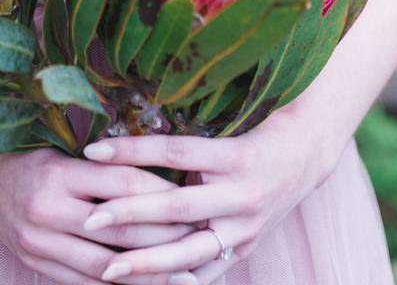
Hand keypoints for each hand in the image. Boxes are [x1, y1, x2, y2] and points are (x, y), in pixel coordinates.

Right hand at [0, 148, 197, 284]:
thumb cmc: (28, 155)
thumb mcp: (63, 149)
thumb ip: (105, 165)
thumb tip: (166, 174)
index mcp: (57, 173)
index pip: (124, 185)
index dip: (164, 194)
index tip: (198, 197)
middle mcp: (46, 209)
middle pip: (121, 230)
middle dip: (168, 237)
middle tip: (206, 238)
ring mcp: (38, 243)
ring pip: (107, 265)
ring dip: (151, 273)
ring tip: (188, 276)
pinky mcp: (34, 263)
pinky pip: (84, 281)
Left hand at [80, 111, 336, 283]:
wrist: (307, 154)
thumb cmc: (254, 130)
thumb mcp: (223, 128)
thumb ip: (181, 139)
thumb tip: (122, 131)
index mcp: (236, 156)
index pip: (175, 151)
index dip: (132, 150)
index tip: (92, 149)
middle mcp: (243, 194)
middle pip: (178, 207)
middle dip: (130, 214)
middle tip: (90, 218)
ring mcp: (247, 227)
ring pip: (191, 251)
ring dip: (147, 263)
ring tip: (108, 269)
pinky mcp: (247, 248)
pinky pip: (208, 273)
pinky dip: (177, 282)